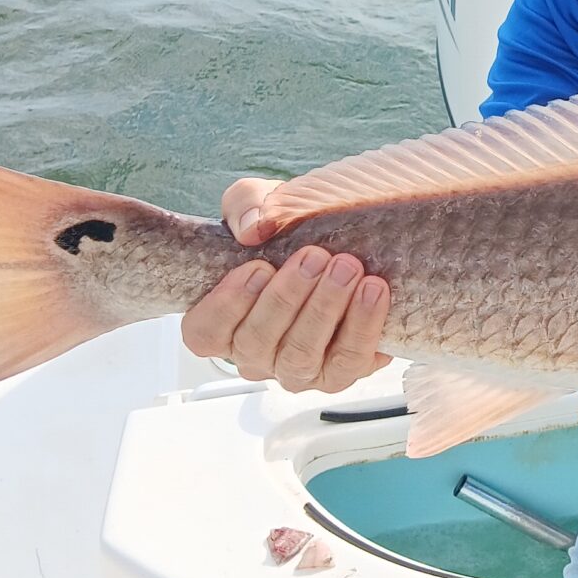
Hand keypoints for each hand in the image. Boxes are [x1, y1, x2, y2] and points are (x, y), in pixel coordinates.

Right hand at [179, 174, 392, 394]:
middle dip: (286, 298)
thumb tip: (254, 227)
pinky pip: (347, 362)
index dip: (226, 305)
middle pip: (256, 342)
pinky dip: (361, 326)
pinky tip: (373, 290)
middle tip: (315, 256)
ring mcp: (295, 369)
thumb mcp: (260, 204)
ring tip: (347, 269)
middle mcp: (254, 354)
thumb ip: (246, 205)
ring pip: (300, 356)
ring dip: (324, 310)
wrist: (346, 242)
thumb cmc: (288, 232)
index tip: (258, 267)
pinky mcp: (339, 373)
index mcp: (223, 322)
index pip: (204, 332)